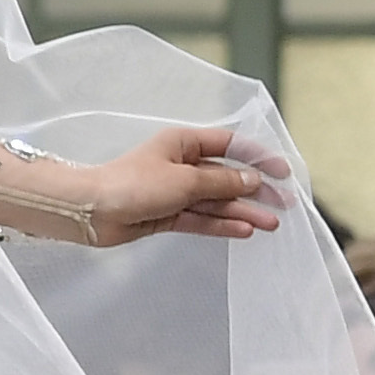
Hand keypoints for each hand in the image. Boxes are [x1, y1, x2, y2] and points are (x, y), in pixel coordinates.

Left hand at [69, 123, 283, 244]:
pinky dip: (221, 225)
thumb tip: (253, 179)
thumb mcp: (185, 179)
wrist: (91, 211)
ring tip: (271, 225)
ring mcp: (174, 192)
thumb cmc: (133, 184)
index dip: (258, 158)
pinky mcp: (167, 215)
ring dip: (243, 212)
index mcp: (184, 143)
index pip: (230, 145)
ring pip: (215, 202)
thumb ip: (222, 181)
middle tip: (283, 205)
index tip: (282, 172)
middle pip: (226, 177)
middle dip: (255, 191)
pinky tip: (244, 230)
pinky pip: (201, 219)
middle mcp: (181, 165)